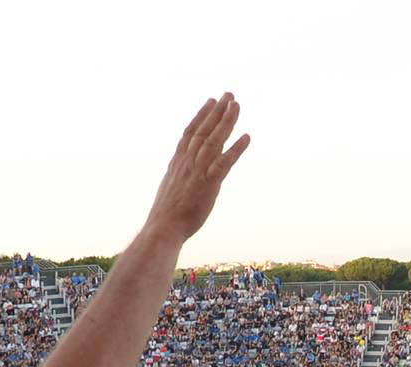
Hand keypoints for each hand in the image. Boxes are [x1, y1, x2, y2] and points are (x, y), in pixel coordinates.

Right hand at [145, 94, 248, 242]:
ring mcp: (198, 171)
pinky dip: (236, 149)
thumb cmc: (166, 215)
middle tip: (229, 94)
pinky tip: (247, 137)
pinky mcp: (209, 183)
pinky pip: (224, 162)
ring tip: (236, 105)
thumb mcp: (169, 189)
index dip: (201, 115)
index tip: (210, 102)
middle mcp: (187, 162)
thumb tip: (182, 176)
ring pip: (213, 140)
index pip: (190, 132)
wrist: (163, 228)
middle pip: (203, 130)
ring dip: (226, 121)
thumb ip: (179, 177)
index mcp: (177, 162)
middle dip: (217, 111)